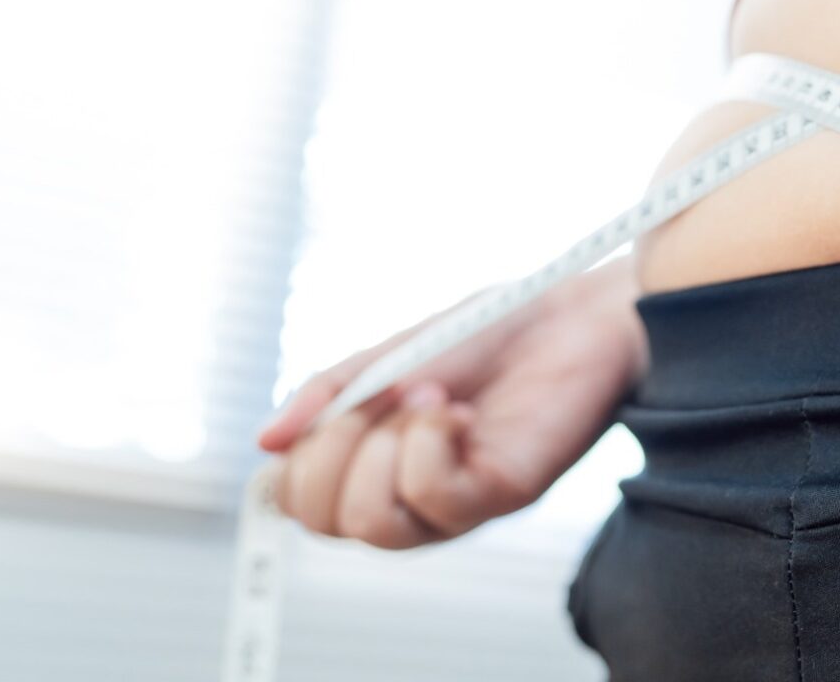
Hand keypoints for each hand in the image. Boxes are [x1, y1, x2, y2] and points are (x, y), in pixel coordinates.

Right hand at [257, 256, 647, 548]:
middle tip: (383, 395)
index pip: (299, 502)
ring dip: (387, 446)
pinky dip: (430, 446)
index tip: (344, 401)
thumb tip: (266, 443)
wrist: (572, 312)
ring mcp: (456, 501)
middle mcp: (411, 493)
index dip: (300, 459)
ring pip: (374, 526)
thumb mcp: (389, 354)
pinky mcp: (501, 494)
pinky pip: (435, 501)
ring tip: (430, 398)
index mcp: (376, 463)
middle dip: (334, 448)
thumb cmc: (490, 332)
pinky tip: (457, 412)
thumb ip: (329, 395)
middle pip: (327, 522)